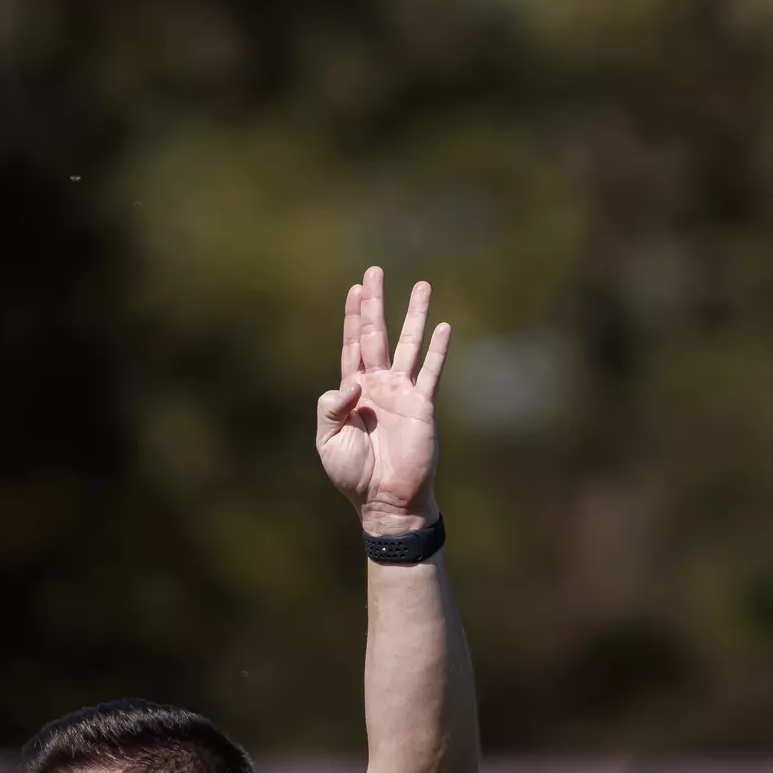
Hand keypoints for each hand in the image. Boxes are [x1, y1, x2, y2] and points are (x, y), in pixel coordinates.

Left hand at [316, 266, 451, 536]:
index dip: (353, 317)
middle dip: (376, 303)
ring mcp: (402, 393)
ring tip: (421, 286)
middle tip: (374, 272)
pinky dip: (438, 349)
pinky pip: (431, 371)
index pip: (352, 345)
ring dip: (413, 316)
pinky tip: (444, 326)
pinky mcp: (423, 406)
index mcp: (352, 392)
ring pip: (409, 344)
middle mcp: (378, 385)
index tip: (355, 289)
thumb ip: (330, 409)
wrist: (386, 500)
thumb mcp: (328, 442)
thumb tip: (351, 384)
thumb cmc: (354, 475)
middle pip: (377, 335)